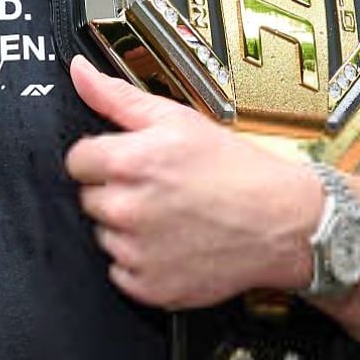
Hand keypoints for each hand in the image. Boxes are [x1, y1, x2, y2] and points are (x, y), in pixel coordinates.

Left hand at [65, 56, 318, 308]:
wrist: (283, 222)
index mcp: (128, 163)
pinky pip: (121, 272)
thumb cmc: (237, 170)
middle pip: (89, 198)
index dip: (103, 158)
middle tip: (159, 188)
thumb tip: (80, 73)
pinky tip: (173, 244)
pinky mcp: (149, 287)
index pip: (76, 161)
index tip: (131, 163)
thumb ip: (117, 97)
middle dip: (116, 191)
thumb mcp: (178, 119)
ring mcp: (136, 252)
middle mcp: (126, 209)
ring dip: (128, 228)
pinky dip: (141, 262)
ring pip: (105, 235)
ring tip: (171, 216)